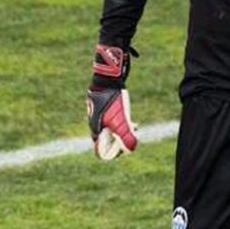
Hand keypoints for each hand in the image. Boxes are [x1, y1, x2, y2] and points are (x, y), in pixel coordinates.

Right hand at [88, 44, 138, 159]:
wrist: (108, 77)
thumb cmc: (112, 98)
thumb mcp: (121, 118)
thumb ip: (125, 134)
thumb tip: (130, 149)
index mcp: (95, 128)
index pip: (100, 150)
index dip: (113, 152)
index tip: (124, 146)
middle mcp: (94, 122)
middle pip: (107, 140)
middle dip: (121, 140)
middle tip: (132, 134)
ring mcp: (98, 113)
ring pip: (111, 129)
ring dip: (123, 130)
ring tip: (134, 126)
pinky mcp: (103, 105)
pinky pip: (112, 119)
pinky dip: (122, 121)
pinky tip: (130, 118)